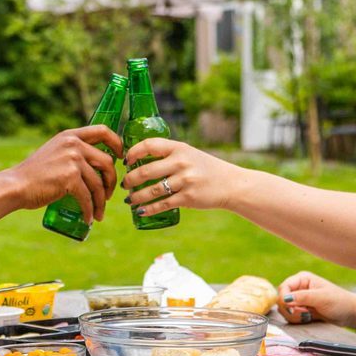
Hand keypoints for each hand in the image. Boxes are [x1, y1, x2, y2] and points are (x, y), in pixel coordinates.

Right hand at [3, 126, 120, 220]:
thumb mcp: (55, 153)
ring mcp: (72, 160)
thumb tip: (96, 165)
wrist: (16, 185)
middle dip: (111, 181)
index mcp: (70, 135)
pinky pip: (88, 197)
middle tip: (109, 195)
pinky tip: (88, 218)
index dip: (117, 143)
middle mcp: (73, 144)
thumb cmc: (34, 174)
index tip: (121, 157)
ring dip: (101, 201)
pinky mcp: (70, 178)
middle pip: (107, 162)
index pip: (103, 131)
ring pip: (98, 184)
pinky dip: (90, 210)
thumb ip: (73, 153)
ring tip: (99, 213)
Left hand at [120, 139, 246, 216]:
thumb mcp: (190, 154)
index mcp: (179, 148)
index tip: (126, 161)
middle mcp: (181, 163)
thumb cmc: (206, 168)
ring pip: (151, 191)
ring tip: (130, 200)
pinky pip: (162, 205)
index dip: (134, 152)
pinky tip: (140, 211)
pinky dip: (148, 209)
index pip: (150, 145)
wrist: (230, 184)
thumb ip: (170, 155)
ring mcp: (184, 181)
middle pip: (146, 170)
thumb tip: (141, 160)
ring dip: (136, 197)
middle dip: (130, 179)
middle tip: (125, 184)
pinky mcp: (188, 198)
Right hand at [276, 271, 355, 326]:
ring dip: (294, 315)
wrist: (350, 313)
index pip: (283, 287)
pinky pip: (291, 315)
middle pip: (281, 299)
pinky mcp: (302, 309)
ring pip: (285, 309)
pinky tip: (309, 318)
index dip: (284, 299)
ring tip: (308, 316)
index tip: (293, 308)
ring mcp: (300, 299)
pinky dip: (297, 319)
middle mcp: (299, 288)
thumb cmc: (338, 302)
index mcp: (302, 279)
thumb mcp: (321, 298)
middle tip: (304, 313)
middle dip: (290, 309)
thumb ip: (302, 297)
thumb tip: (284, 299)